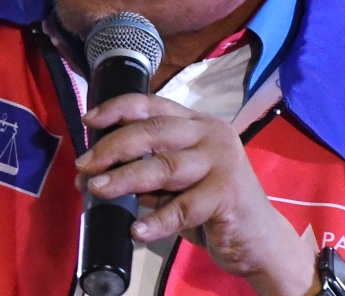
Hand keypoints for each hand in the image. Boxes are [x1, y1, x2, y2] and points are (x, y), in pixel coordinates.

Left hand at [76, 94, 318, 295]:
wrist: (260, 240)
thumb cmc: (213, 207)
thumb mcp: (178, 183)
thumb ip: (148, 172)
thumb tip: (95, 175)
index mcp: (197, 123)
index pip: (153, 105)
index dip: (117, 109)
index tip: (88, 121)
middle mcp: (211, 135)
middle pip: (153, 131)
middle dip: (113, 147)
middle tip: (84, 166)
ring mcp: (222, 162)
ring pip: (164, 166)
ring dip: (125, 179)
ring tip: (96, 190)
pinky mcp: (227, 195)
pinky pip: (183, 208)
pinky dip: (156, 220)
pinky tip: (136, 230)